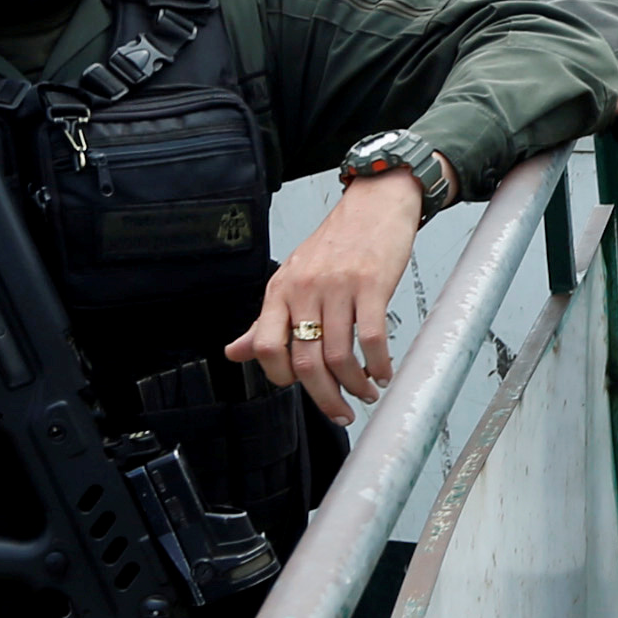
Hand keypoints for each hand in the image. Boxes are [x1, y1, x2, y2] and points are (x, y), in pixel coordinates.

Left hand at [227, 171, 416, 421]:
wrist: (374, 203)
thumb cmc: (336, 242)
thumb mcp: (291, 278)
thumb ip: (266, 321)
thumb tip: (233, 352)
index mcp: (280, 290)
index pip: (264, 347)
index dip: (281, 377)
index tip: (303, 388)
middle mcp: (304, 289)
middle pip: (304, 361)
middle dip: (324, 397)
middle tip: (341, 413)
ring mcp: (338, 287)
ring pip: (338, 355)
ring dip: (355, 385)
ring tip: (366, 392)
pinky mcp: (371, 284)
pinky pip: (372, 337)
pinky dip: (378, 364)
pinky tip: (383, 372)